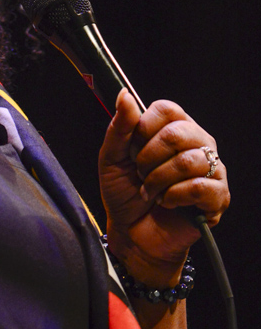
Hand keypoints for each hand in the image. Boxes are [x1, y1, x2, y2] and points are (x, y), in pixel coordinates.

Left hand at [99, 90, 229, 284]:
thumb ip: (120, 127)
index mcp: (174, 128)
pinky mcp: (217, 196)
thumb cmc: (124, 193)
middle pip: (177, 133)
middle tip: (141, 174)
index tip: (132, 149)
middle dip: (148, 158)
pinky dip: (174, 197)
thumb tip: (124, 94)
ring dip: (158, 180)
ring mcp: (211, 168)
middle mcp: (197, 143)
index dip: (143, 129)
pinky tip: (168, 203)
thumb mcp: (112, 158)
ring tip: (152, 191)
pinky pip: (199, 186)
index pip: (167, 109)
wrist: (132, 234)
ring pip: (188, 161)